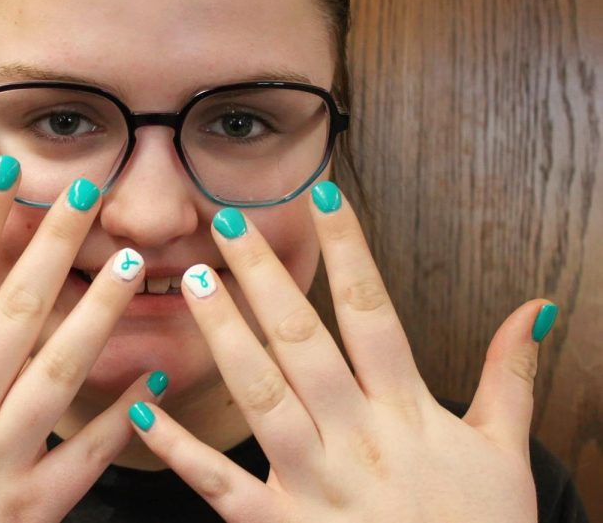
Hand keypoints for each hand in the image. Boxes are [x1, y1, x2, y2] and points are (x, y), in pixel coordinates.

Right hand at [0, 161, 161, 522]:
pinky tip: (152, 375)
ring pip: (60, 372)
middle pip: (16, 312)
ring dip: (100, 315)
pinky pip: (84, 457)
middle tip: (90, 193)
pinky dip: (120, 418)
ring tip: (133, 266)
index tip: (8, 172)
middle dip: (54, 247)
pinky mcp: (28, 509)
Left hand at [128, 181, 550, 522]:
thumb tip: (534, 307)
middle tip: (229, 223)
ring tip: (192, 284)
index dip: (348, 249)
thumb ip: (510, 375)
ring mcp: (317, 483)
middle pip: (304, 341)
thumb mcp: (505, 450)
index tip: (322, 193)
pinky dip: (182, 450)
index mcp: (407, 409)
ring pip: (262, 396)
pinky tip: (145, 410)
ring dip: (225, 336)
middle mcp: (357, 436)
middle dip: (265, 278)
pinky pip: (224, 485)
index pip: (372, 311)